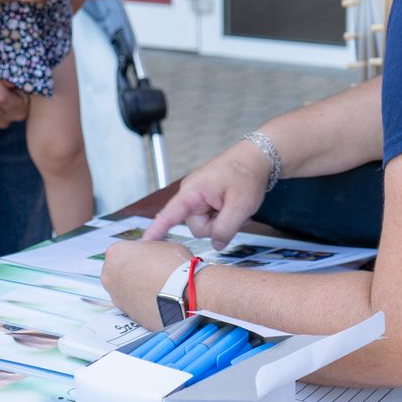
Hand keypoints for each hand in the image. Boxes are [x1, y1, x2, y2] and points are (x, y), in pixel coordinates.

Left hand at [101, 240, 193, 328]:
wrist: (183, 293)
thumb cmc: (174, 267)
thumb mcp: (162, 245)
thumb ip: (148, 248)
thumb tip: (149, 254)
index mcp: (115, 253)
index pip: (124, 251)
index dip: (140, 254)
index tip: (149, 258)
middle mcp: (109, 276)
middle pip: (120, 271)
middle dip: (135, 272)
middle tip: (154, 271)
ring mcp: (117, 297)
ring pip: (126, 291)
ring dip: (138, 289)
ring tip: (159, 287)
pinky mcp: (127, 314)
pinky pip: (135, 306)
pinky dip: (144, 304)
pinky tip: (160, 299)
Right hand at [142, 141, 272, 249]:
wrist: (257, 157)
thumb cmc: (247, 174)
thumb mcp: (240, 205)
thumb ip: (225, 229)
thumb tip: (216, 245)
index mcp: (192, 191)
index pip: (169, 215)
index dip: (156, 231)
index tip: (143, 244)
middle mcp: (191, 194)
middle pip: (197, 227)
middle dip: (217, 226)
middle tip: (235, 212)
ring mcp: (198, 196)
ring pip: (206, 224)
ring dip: (222, 221)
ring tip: (236, 206)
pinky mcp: (206, 199)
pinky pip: (211, 217)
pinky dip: (224, 216)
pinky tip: (234, 206)